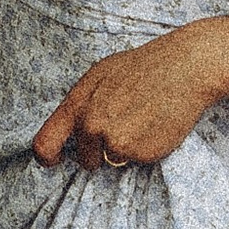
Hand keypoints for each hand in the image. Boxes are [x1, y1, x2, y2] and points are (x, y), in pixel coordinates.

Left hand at [31, 24, 228, 170]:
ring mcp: (115, 141)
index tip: (56, 161)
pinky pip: (136, 159)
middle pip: (85, 159)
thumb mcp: (100, 76)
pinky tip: (155, 125)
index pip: (44, 144)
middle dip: (98, 153)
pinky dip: (145, 148)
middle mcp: (91, 125)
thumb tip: (70, 128)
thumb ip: (81, 104)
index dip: (47, 158)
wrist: (184, 68)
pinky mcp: (140, 153)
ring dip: (124, 148)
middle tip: (122, 128)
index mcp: (77, 104)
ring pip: (112, 159)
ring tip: (142, 120)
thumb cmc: (144, 67)